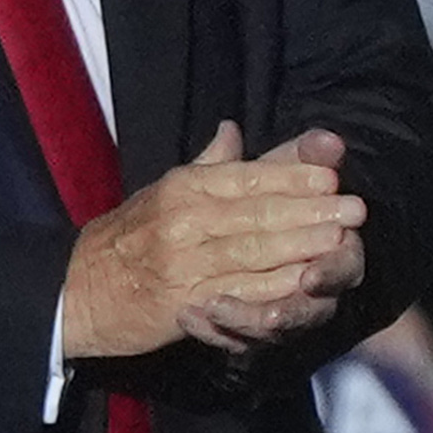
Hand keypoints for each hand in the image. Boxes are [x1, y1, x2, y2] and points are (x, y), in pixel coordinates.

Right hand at [59, 122, 371, 359]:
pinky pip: (239, 292)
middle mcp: (184, 220)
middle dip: (312, 210)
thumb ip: (210, 165)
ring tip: (341, 239)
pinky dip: (275, 287)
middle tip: (355, 208)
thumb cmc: (129, 238)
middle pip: (260, 213)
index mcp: (184, 187)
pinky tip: (306, 282)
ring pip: (254, 251)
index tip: (334, 176)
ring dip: (302, 246)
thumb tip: (235, 129)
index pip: (249, 176)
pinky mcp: (185, 304)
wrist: (77, 291)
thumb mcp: (165, 191)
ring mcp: (185, 263)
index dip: (294, 176)